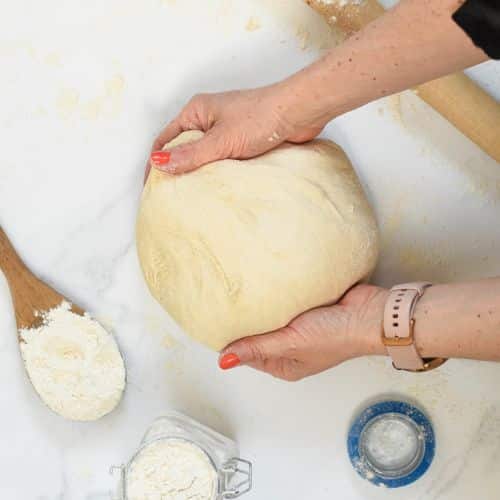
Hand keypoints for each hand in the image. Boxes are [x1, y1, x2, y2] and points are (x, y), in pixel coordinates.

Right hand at [146, 83, 329, 179]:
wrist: (299, 114)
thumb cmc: (261, 117)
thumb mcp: (221, 140)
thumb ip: (191, 154)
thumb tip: (159, 163)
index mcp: (197, 112)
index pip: (166, 139)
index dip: (156, 162)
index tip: (152, 187)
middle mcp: (209, 120)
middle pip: (183, 148)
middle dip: (176, 170)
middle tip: (171, 196)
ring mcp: (226, 131)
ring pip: (204, 156)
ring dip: (199, 174)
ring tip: (191, 197)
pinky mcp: (242, 143)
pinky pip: (222, 161)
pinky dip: (217, 174)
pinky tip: (216, 189)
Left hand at [218, 285, 387, 380]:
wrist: (371, 314)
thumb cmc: (335, 336)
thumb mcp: (290, 344)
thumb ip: (257, 348)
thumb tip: (224, 362)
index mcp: (286, 364)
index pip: (250, 355)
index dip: (234, 341)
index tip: (217, 323)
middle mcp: (293, 348)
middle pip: (261, 335)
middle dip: (248, 321)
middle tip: (226, 302)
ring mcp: (302, 327)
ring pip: (273, 317)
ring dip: (263, 306)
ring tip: (241, 290)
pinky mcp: (310, 308)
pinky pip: (287, 301)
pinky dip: (279, 294)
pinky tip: (266, 282)